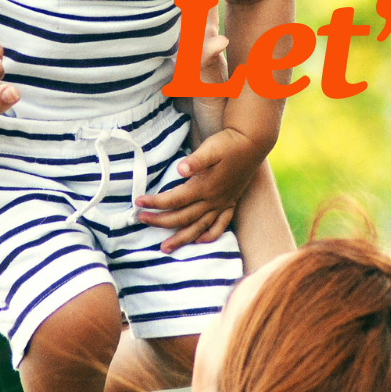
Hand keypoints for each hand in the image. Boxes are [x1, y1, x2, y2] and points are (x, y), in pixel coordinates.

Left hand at [136, 127, 265, 251]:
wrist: (252, 143)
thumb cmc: (229, 143)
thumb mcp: (211, 148)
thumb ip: (196, 160)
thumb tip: (180, 169)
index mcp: (204, 187)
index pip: (174, 200)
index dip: (155, 203)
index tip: (138, 202)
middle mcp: (212, 200)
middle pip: (182, 217)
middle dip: (160, 221)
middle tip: (141, 219)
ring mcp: (222, 204)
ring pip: (198, 227)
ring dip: (181, 238)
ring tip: (165, 248)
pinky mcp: (230, 203)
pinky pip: (220, 225)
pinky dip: (210, 235)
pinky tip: (200, 241)